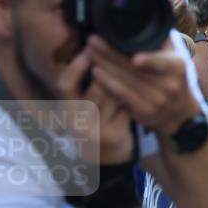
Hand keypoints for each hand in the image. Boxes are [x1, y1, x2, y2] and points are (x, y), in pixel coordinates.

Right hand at [53, 44, 133, 163]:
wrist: (109, 159)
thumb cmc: (97, 124)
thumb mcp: (84, 107)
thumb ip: (86, 85)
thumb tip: (92, 49)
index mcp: (66, 108)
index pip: (65, 84)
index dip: (76, 66)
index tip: (88, 49)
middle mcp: (76, 120)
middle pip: (96, 87)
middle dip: (109, 68)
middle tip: (119, 51)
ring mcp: (95, 130)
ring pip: (113, 96)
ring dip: (125, 81)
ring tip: (134, 66)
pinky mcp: (113, 135)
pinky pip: (126, 109)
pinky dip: (133, 98)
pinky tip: (142, 88)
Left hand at [87, 35, 200, 136]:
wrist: (181, 113)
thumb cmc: (174, 78)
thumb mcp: (176, 59)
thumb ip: (162, 42)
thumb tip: (145, 17)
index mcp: (178, 67)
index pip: (163, 63)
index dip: (150, 61)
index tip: (135, 57)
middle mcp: (169, 85)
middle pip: (136, 69)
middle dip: (112, 53)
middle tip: (94, 39)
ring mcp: (157, 100)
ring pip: (126, 80)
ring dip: (105, 65)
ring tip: (90, 51)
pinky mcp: (145, 111)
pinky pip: (122, 94)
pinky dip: (108, 82)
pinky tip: (96, 71)